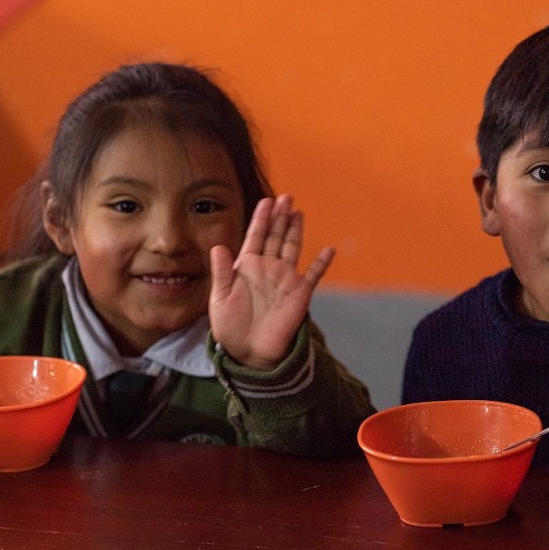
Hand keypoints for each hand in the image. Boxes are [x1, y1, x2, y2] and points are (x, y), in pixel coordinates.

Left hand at [209, 194, 333, 369]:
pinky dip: (321, 262)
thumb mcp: (219, 299)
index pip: (255, 236)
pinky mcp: (300, 294)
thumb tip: (218, 247)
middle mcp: (267, 269)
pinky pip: (314, 274)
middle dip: (280, 216)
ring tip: (298, 211)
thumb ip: (221, 273)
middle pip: (275, 236)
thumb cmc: (230, 327)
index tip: (267, 201)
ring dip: (295, 230)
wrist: (248, 352)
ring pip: (292, 247)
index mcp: (246, 267)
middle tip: (286, 197)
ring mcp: (285, 279)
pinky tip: (329, 250)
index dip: (261, 218)